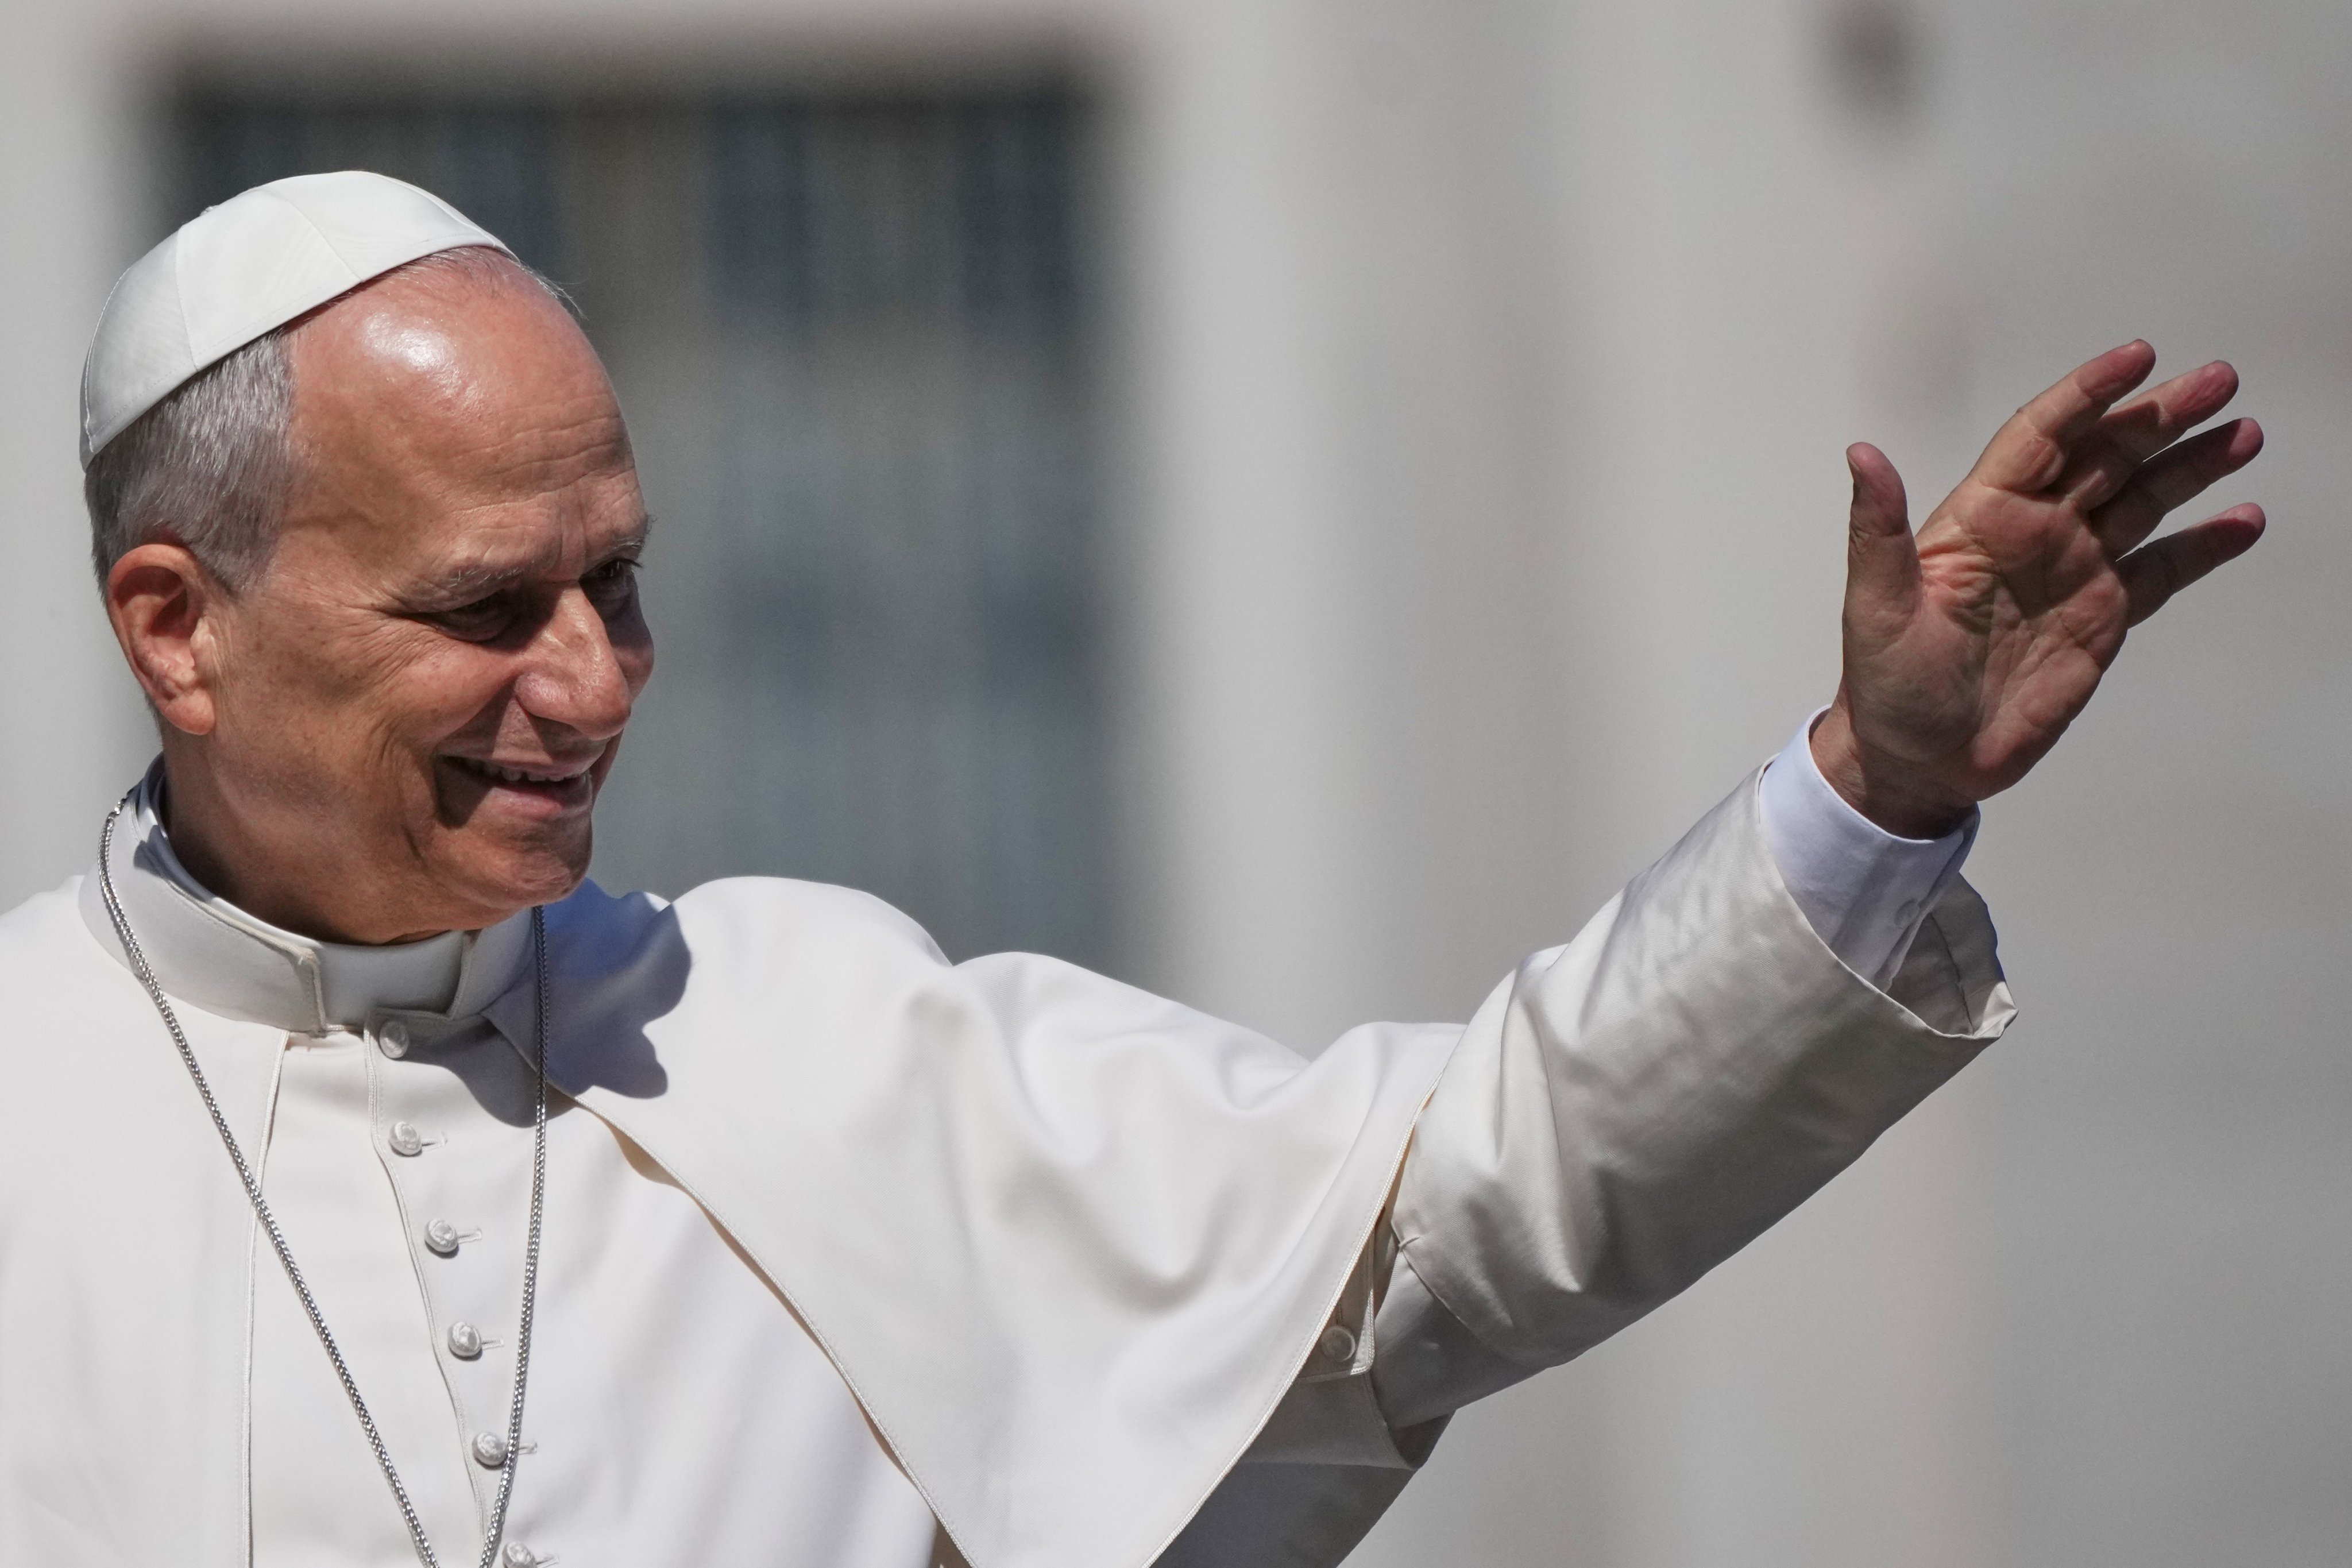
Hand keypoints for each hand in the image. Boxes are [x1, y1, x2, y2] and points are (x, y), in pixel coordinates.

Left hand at [1810, 341, 2265, 837]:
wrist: (1919, 761)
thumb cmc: (1886, 684)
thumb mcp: (1874, 605)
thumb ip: (1877, 529)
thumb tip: (1862, 454)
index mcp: (1980, 517)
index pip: (2041, 436)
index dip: (2087, 394)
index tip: (2137, 357)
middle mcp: (2034, 532)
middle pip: (2107, 456)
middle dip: (2160, 415)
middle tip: (2219, 380)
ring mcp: (2074, 570)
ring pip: (2143, 501)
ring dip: (2193, 466)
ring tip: (2243, 434)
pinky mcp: (2103, 616)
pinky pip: (2162, 569)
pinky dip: (2203, 545)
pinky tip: (2243, 521)